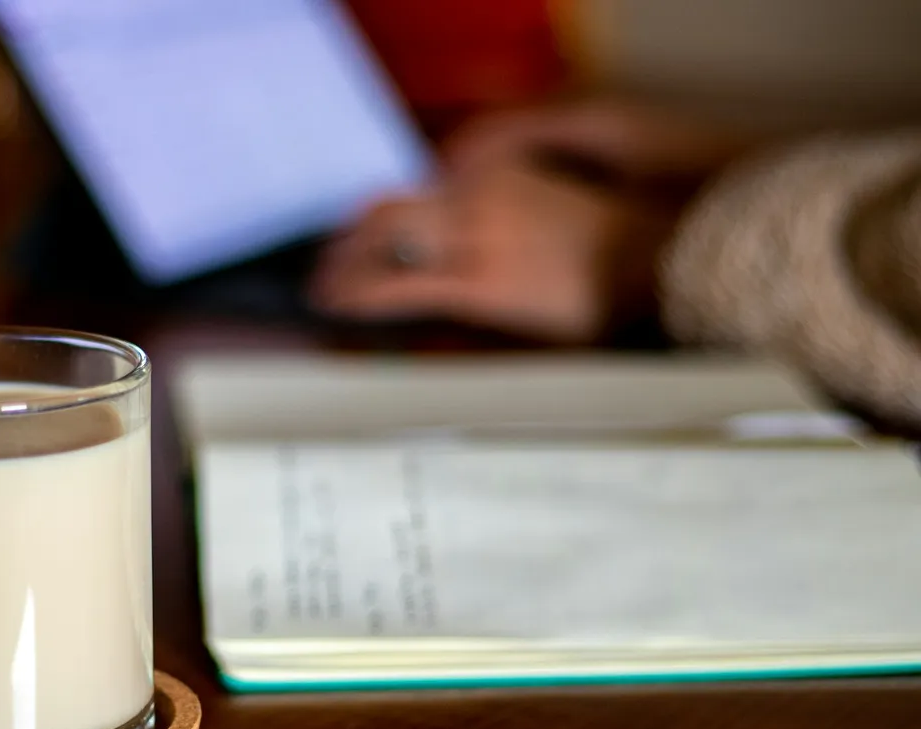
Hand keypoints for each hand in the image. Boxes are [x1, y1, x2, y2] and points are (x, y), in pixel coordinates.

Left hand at [310, 98, 749, 342]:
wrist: (653, 258)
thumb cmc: (609, 247)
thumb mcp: (545, 210)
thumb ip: (496, 212)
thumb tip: (454, 238)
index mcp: (492, 174)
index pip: (408, 188)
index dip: (369, 217)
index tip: (350, 234)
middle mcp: (475, 195)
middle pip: (384, 212)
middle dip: (345, 242)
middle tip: (325, 267)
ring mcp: (475, 237)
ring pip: (383, 244)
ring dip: (343, 268)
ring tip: (324, 291)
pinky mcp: (479, 282)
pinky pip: (400, 286)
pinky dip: (360, 294)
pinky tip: (340, 306)